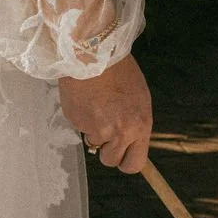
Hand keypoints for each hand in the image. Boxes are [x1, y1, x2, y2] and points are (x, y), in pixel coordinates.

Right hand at [57, 54, 152, 173]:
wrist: (94, 53)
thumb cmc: (119, 71)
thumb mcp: (139, 99)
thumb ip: (135, 124)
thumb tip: (129, 142)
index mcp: (140, 126)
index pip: (134, 164)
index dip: (125, 161)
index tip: (121, 155)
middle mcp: (120, 133)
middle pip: (110, 160)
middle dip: (107, 150)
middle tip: (105, 131)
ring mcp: (96, 129)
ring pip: (93, 144)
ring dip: (93, 131)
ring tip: (96, 106)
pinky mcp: (77, 122)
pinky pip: (80, 128)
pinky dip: (81, 117)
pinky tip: (85, 99)